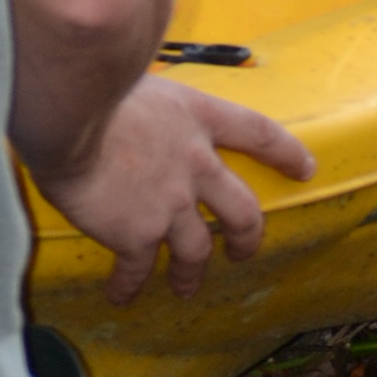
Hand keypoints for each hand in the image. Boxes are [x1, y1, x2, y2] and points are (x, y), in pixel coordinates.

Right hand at [36, 77, 315, 305]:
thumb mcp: (142, 82)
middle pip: (241, 210)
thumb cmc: (96, 87)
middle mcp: (195, 163)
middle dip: (247, 236)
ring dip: (191, 273)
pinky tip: (121, 294)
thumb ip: (155, 107)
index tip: (305, 167)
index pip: (257, 133)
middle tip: (243, 250)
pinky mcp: (138, 233)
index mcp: (197, 117)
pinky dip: (129, 285)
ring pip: (197, 251)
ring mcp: (171, 203)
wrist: (71, 115)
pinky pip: (138, 270)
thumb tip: (143, 111)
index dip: (285, 152)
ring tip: (185, 286)